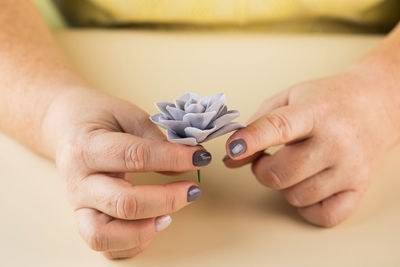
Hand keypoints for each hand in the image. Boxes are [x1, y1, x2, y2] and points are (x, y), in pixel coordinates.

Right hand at [44, 89, 209, 258]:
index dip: (173, 159)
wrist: (65, 127)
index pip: (134, 156)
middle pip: (123, 203)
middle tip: (193, 190)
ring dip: (144, 230)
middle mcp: (78, 181)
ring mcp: (78, 205)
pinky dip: (131, 244)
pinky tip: (152, 226)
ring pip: (103, 235)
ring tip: (169, 216)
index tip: (199, 157)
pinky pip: (104, 246)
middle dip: (166, 200)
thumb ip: (154, 138)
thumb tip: (184, 163)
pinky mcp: (83, 219)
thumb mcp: (127, 114)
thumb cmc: (98, 118)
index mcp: (86, 147)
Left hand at [223, 71, 399, 226]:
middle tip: (266, 158)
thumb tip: (232, 158)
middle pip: (281, 173)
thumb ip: (256, 126)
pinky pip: (323, 215)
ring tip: (293, 166)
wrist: (375, 105)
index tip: (232, 149)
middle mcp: (336, 142)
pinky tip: (308, 186)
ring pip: (296, 196)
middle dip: (262, 169)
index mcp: (316, 112)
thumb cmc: (327, 101)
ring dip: (284, 186)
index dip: (251, 141)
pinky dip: (307, 206)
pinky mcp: (360, 189)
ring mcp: (350, 169)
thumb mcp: (288, 99)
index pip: (278, 128)